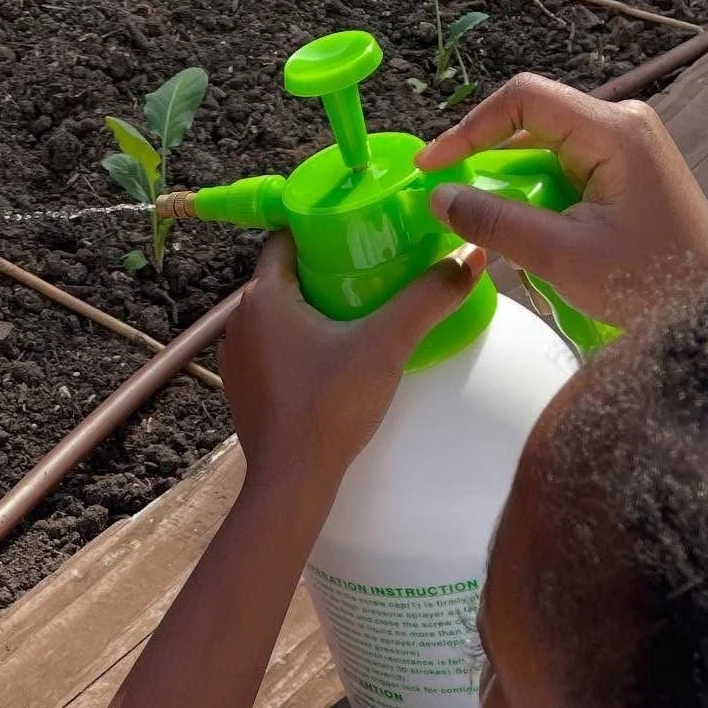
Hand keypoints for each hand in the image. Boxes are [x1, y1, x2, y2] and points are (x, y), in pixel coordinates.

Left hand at [220, 232, 484, 497]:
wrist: (292, 479)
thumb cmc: (331, 405)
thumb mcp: (387, 344)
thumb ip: (429, 298)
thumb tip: (470, 256)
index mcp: (263, 295)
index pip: (286, 238)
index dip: (321, 227)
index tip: (359, 229)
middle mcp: (240, 318)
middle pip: (285, 275)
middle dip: (325, 267)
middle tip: (372, 266)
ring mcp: (237, 355)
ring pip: (277, 312)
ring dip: (311, 306)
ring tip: (358, 308)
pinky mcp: (243, 386)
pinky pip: (272, 346)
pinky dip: (298, 340)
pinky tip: (333, 353)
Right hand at [416, 74, 707, 326]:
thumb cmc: (646, 283)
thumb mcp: (559, 255)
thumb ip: (494, 220)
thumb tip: (439, 197)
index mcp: (614, 131)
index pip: (523, 99)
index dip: (469, 128)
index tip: (432, 166)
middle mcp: (623, 125)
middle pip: (530, 124)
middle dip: (486, 164)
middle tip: (451, 205)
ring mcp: (628, 147)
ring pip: (543, 151)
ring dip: (512, 189)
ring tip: (496, 234)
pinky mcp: (626, 172)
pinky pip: (564, 170)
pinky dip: (536, 200)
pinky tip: (529, 238)